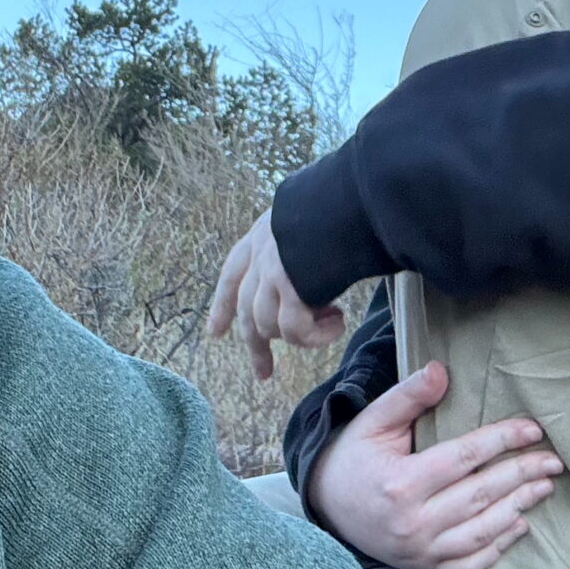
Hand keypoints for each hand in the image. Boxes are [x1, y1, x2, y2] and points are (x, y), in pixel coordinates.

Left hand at [206, 211, 344, 378]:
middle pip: (246, 310)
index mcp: (262, 234)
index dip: (223, 305)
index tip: (215, 332)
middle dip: (255, 346)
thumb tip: (311, 282)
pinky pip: (295, 331)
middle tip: (263, 372)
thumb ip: (302, 249)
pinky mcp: (289, 288)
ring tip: (333, 322)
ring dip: (302, 335)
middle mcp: (260, 253)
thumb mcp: (312, 222)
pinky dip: (317, 336)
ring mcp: (271, 272)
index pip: (232, 274)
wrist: (355, 196)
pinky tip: (338, 323)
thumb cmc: (346, 205)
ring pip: (268, 326)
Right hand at [304, 361, 561, 568]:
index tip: (533, 430)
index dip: (502, 441)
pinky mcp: (424, 568)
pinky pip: (468, 564)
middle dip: (522, 474)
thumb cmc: (355, 456)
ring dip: (518, 508)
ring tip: (544, 487)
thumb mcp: (374, 420)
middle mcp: (412, 522)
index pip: (464, 458)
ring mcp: (419, 551)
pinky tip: (518, 526)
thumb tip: (441, 370)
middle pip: (480, 495)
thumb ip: (408, 396)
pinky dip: (497, 547)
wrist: (328, 506)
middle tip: (554, 460)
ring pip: (481, 532)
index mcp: (400, 483)